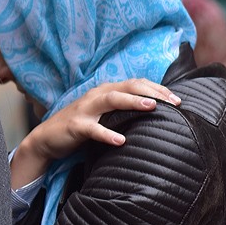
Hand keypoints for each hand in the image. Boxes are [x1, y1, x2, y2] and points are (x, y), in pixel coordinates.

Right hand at [10, 79, 179, 187]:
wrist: (47, 138)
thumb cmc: (80, 126)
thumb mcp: (103, 114)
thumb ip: (123, 110)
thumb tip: (155, 114)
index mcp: (105, 92)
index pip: (135, 83)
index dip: (157, 88)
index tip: (178, 99)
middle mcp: (96, 96)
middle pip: (127, 87)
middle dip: (152, 92)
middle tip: (174, 102)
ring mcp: (85, 110)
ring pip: (111, 100)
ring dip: (132, 102)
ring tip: (151, 107)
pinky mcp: (75, 125)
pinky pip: (92, 129)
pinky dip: (106, 134)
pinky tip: (120, 140)